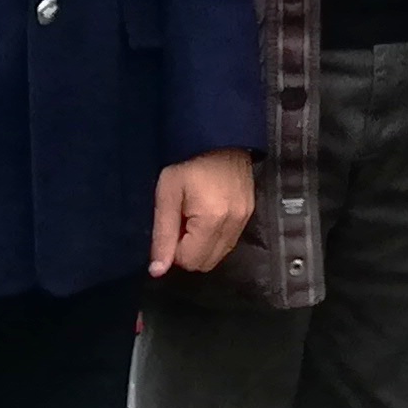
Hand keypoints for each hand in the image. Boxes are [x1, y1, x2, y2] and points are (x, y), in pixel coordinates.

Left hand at [151, 149, 256, 275]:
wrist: (220, 137)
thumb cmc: (188, 162)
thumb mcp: (167, 194)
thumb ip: (163, 234)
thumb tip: (157, 271)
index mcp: (212, 219)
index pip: (190, 261)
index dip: (174, 249)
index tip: (172, 224)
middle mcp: (233, 224)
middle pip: (206, 263)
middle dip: (188, 250)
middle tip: (181, 222)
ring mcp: (245, 219)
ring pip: (219, 255)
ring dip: (202, 245)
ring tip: (193, 217)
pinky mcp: (250, 214)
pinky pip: (229, 242)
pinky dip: (214, 238)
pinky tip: (207, 216)